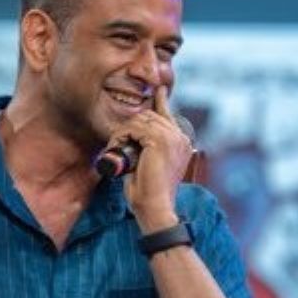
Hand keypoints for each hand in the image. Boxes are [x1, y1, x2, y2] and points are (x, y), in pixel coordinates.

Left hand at [107, 86, 192, 232]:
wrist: (156, 208)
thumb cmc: (149, 192)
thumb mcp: (150, 165)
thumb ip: (148, 148)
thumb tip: (135, 137)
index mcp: (182, 142)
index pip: (168, 114)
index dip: (161, 101)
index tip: (160, 90)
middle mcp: (180, 137)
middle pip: (148, 116)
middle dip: (129, 128)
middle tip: (116, 146)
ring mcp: (171, 137)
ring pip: (139, 121)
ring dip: (122, 134)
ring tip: (116, 151)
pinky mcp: (159, 140)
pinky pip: (133, 128)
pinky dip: (121, 138)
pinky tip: (117, 150)